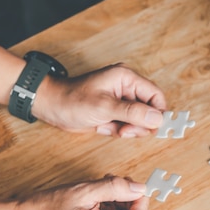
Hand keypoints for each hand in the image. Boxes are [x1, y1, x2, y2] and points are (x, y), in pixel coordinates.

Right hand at [15, 176, 149, 209]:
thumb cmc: (46, 207)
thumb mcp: (84, 190)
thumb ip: (115, 188)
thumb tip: (139, 188)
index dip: (140, 203)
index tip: (131, 186)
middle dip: (130, 202)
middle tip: (117, 183)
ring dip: (120, 205)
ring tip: (102, 190)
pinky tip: (97, 199)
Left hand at [33, 63, 166, 137]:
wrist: (50, 107)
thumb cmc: (71, 100)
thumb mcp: (104, 107)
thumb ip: (133, 113)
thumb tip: (158, 118)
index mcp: (127, 79)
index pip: (156, 96)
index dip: (158, 113)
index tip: (154, 128)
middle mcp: (127, 89)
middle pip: (150, 110)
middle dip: (139, 124)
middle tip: (124, 130)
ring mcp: (121, 102)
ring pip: (139, 121)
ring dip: (127, 129)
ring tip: (111, 128)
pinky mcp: (114, 113)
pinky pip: (127, 126)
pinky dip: (117, 131)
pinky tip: (103, 127)